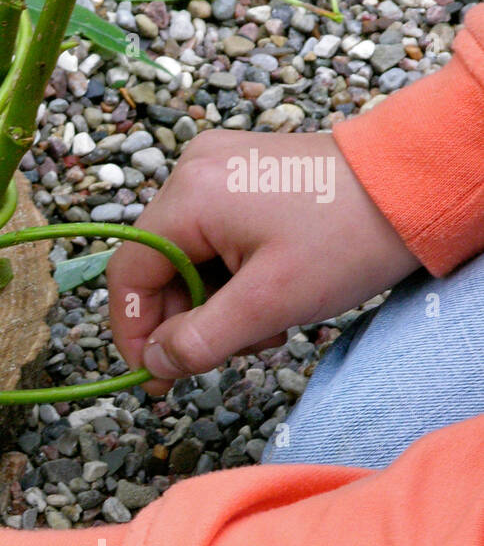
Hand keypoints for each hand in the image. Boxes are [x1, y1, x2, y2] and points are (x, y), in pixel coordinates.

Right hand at [107, 130, 419, 393]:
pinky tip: (268, 292)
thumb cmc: (348, 239)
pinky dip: (230, 274)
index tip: (154, 376)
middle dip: (190, 318)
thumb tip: (153, 365)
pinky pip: (211, 236)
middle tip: (230, 353)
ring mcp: (215, 168)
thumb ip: (200, 340)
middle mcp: (191, 171)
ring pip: (187, 255)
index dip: (134, 331)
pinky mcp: (239, 173)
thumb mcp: (270, 304)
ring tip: (265, 323)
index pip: (129, 273)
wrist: (417, 186)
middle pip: (158, 265)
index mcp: (188, 196)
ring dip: (215, 301)